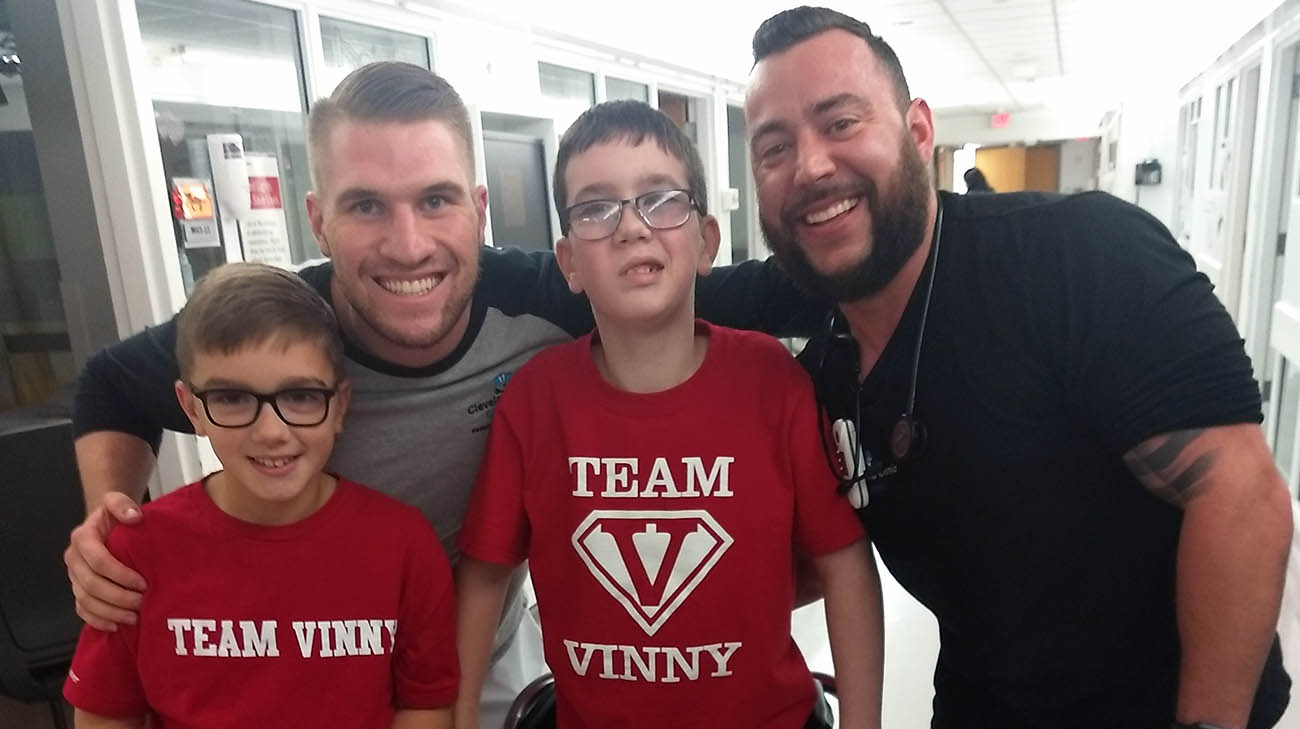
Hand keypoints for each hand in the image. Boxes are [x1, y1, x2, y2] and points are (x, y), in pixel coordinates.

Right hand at [64, 492, 146, 629]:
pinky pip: (82, 611)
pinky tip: (116, 626)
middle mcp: (74, 560)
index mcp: (83, 539)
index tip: (143, 583)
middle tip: (142, 603)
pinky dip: (98, 620)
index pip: (98, 561)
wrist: (105, 523)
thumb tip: (134, 517)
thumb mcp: (117, 502)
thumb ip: (123, 504)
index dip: (120, 575)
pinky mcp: (78, 590)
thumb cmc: (115, 515)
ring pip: (86, 601)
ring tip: (134, 617)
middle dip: (118, 597)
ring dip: (110, 612)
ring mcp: (74, 577)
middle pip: (91, 585)